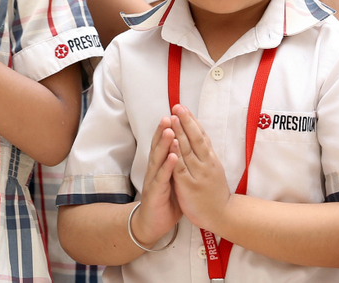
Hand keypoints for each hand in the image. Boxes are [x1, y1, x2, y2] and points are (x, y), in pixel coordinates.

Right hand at [131, 116, 181, 246]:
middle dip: (164, 131)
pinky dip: (167, 166)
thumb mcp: (173, 179)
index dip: (169, 129)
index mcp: (161, 165)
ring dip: (164, 144)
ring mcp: (153, 180)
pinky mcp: (155, 192)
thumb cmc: (166, 200)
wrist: (153, 223)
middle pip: (159, 146)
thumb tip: (185, 149)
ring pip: (158, 158)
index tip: (175, 115)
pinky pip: (162, 178)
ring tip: (170, 130)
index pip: (164, 143)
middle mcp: (155, 169)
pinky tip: (173, 157)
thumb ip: (177, 165)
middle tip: (169, 116)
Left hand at [169, 105, 231, 233]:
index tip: (182, 107)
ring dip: (179, 133)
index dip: (191, 121)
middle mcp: (206, 163)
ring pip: (187, 150)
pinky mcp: (189, 185)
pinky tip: (172, 144)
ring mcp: (198, 173)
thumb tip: (198, 133)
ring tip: (172, 118)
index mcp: (211, 158)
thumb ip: (205, 152)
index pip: (201, 135)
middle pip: (195, 139)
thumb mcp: (213, 167)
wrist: (222, 215)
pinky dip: (176, 155)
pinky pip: (181, 168)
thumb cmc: (214, 191)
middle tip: (176, 106)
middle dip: (185, 122)